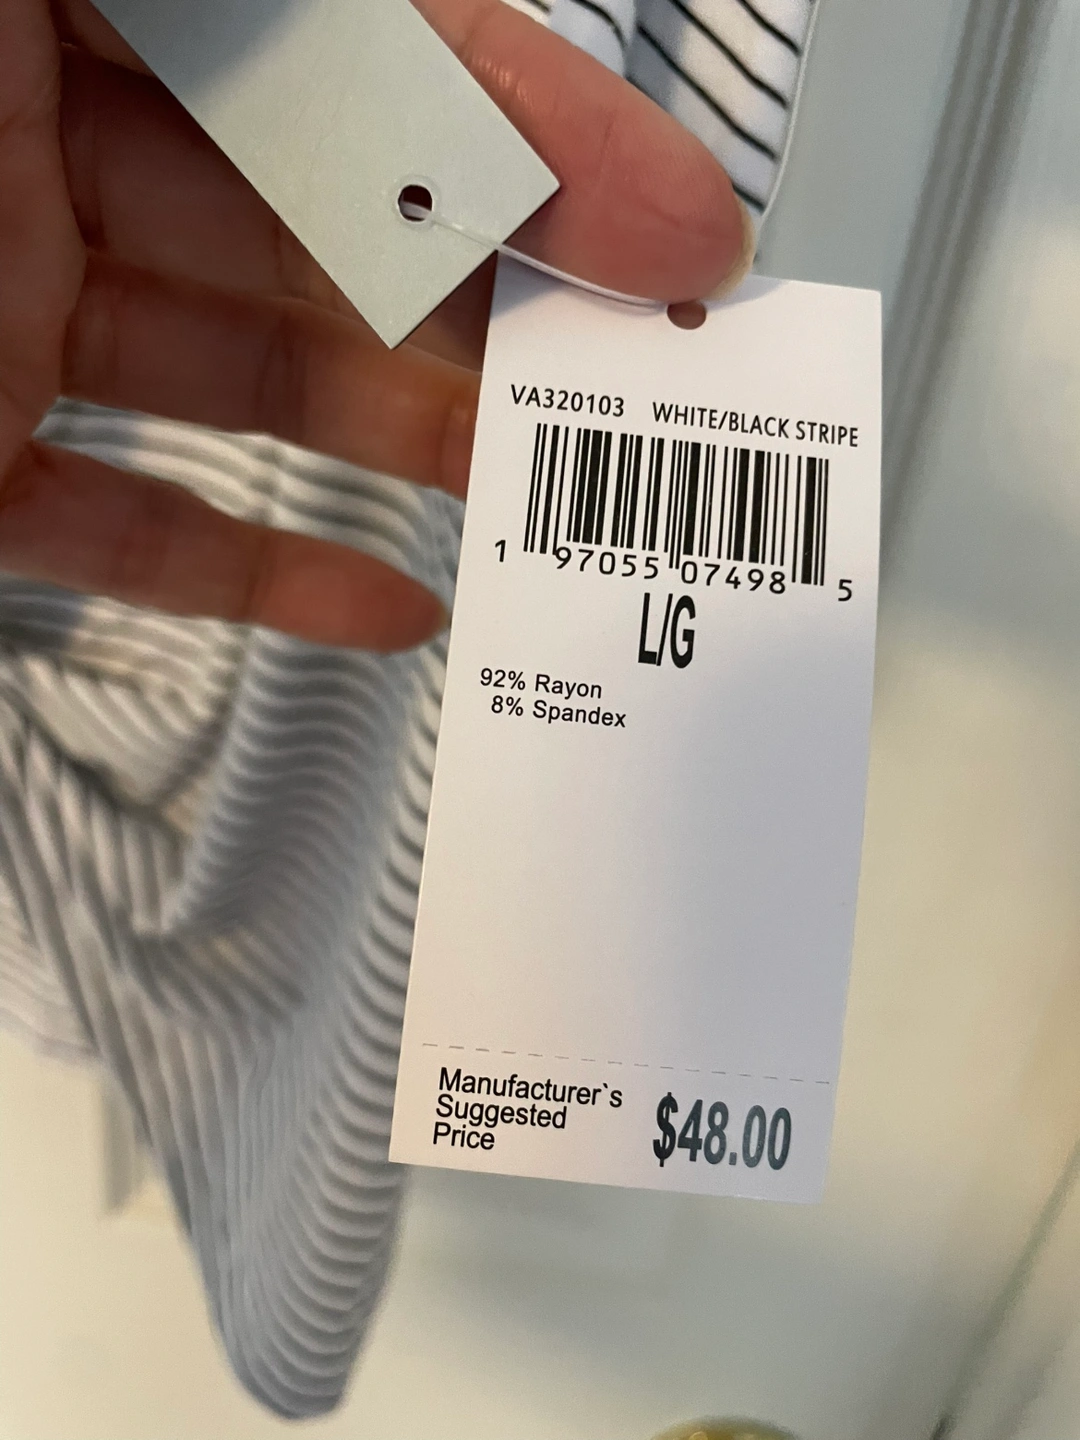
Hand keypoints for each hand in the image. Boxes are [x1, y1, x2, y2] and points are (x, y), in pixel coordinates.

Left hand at [0, 0, 747, 649]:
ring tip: (548, 492)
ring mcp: (11, 320)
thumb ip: (279, 19)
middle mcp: (45, 155)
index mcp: (86, 3)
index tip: (676, 236)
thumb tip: (468, 73)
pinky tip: (384, 601)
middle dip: (503, 308)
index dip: (540, 142)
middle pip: (335, 235)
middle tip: (636, 376)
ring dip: (416, 444)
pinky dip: (262, 578)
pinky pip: (130, 533)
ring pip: (254, 387)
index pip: (366, 58)